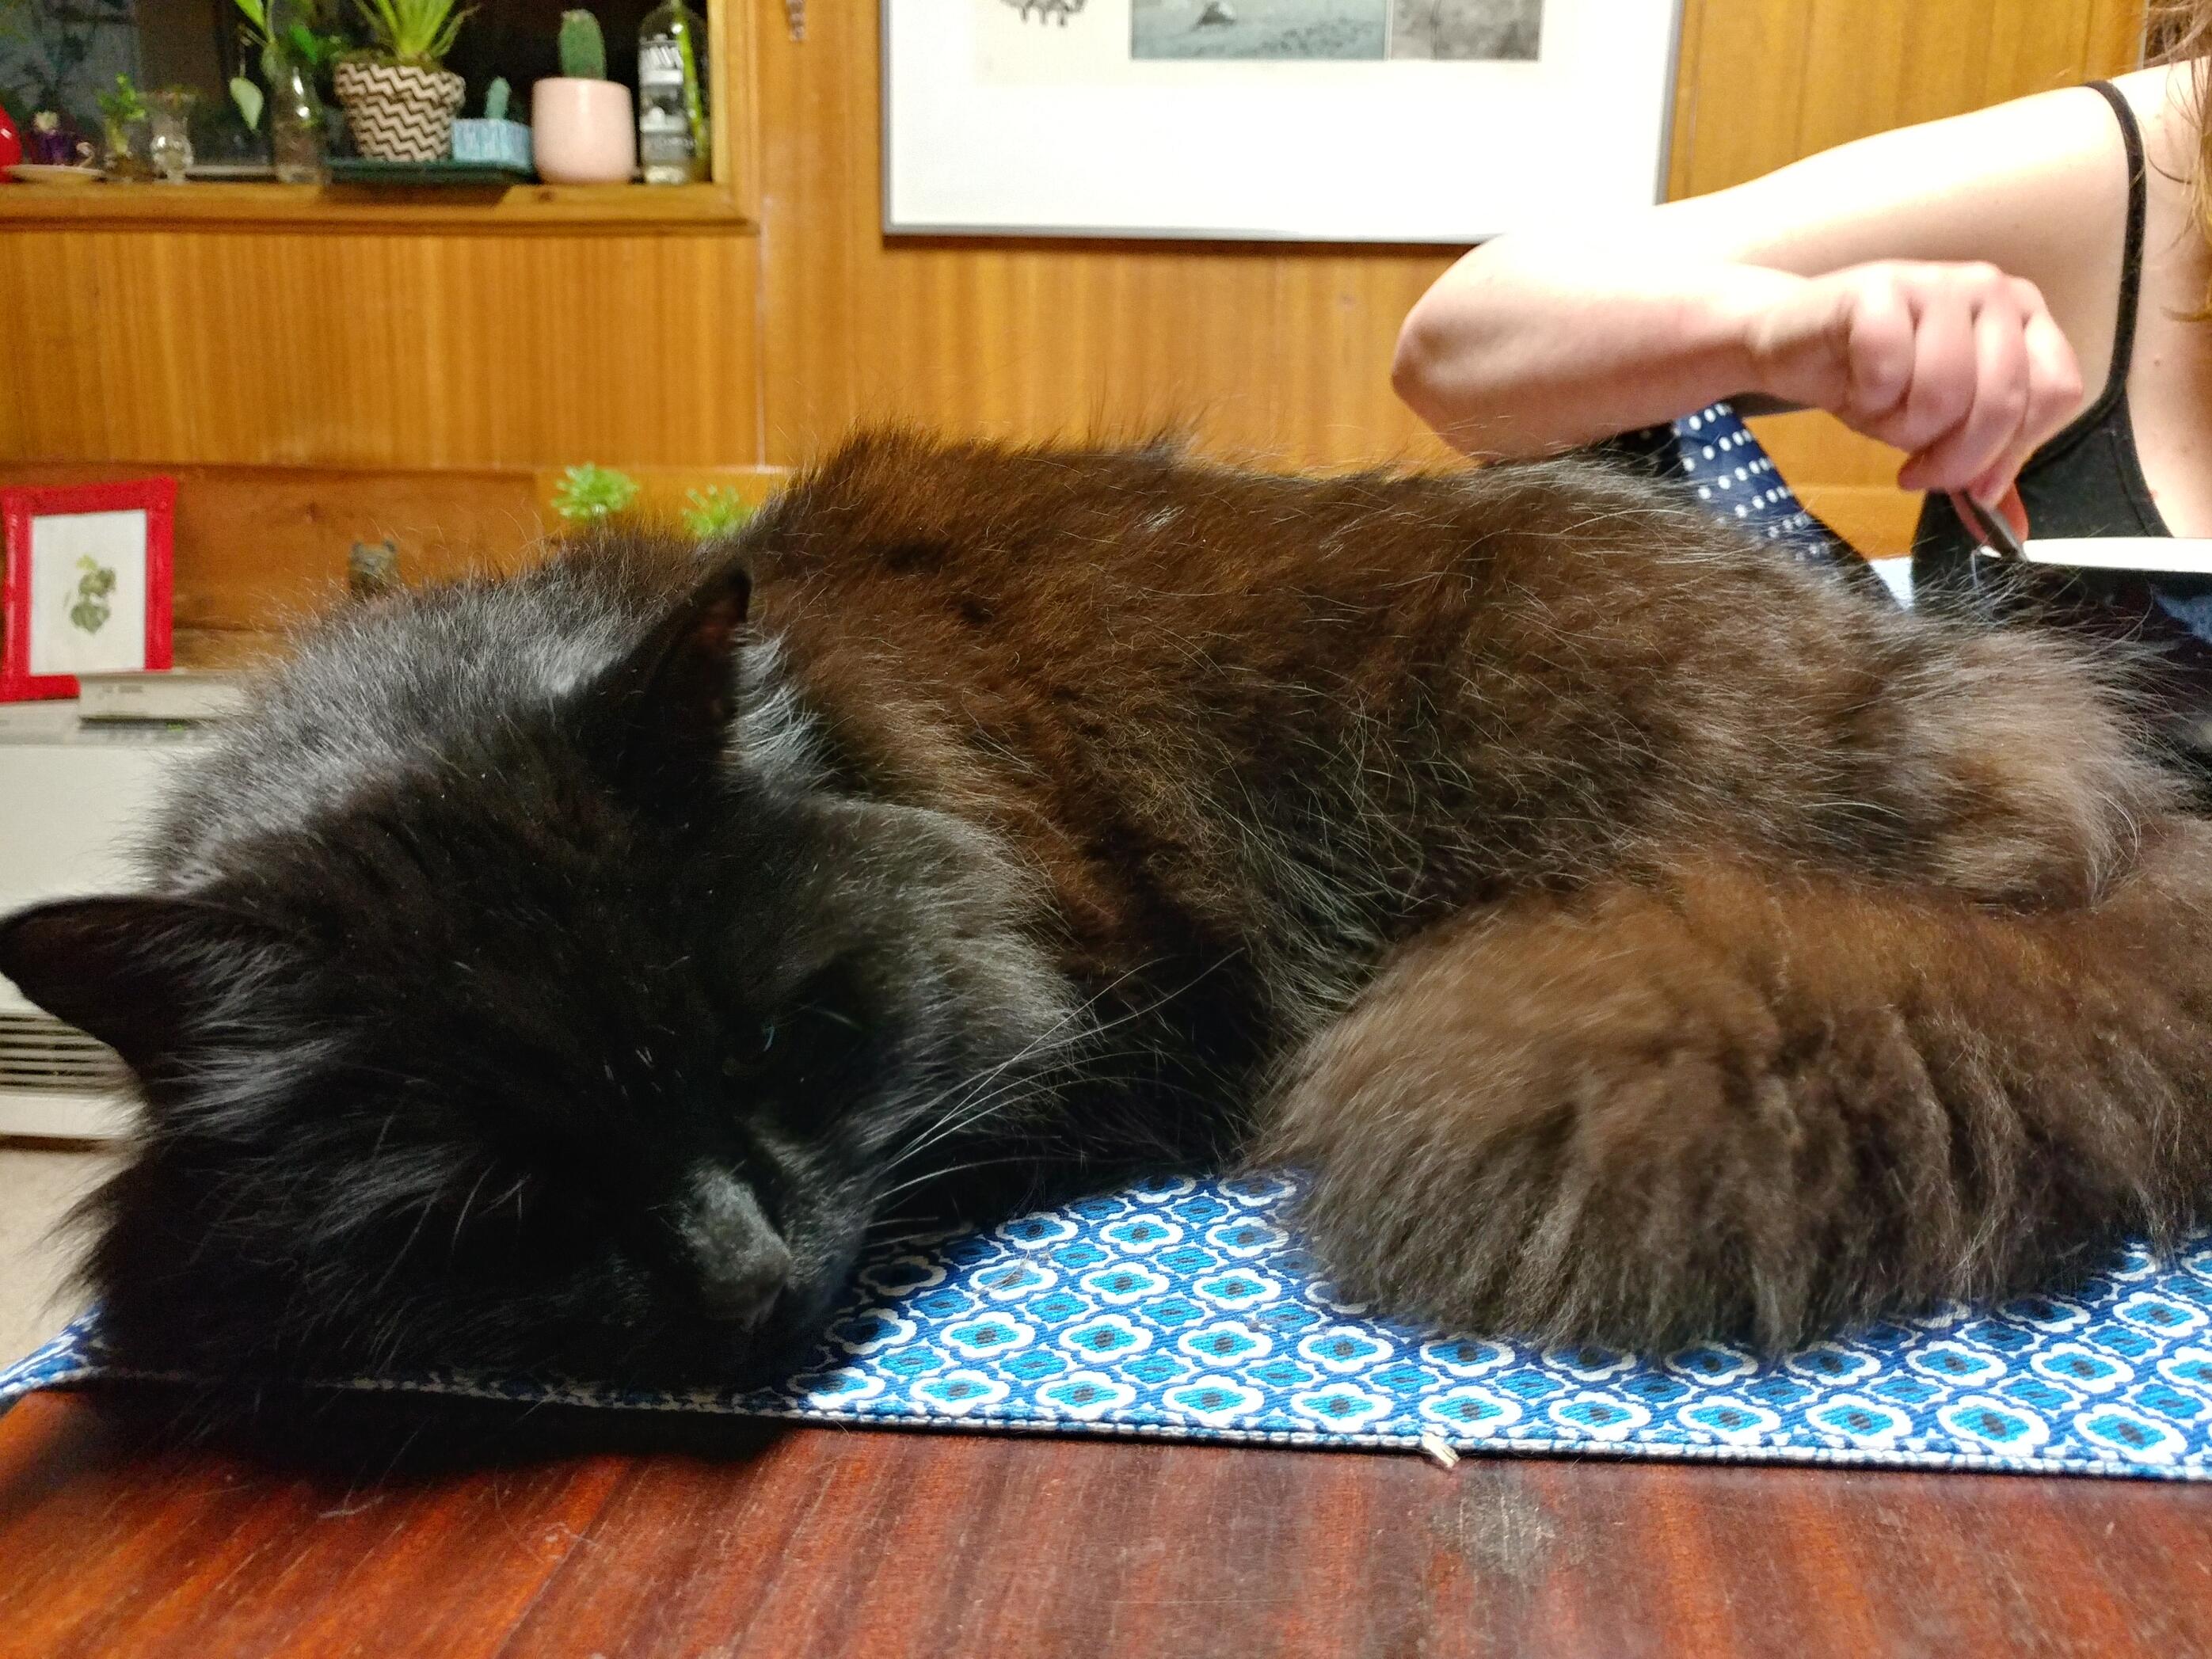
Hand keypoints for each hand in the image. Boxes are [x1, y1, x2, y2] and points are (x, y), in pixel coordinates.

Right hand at [1744, 260, 2083, 521]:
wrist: (1790, 343)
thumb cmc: (1872, 380)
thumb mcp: (1934, 430)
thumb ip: (1978, 469)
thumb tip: (2013, 534)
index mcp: (2024, 318)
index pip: (2055, 394)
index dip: (2011, 453)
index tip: (1969, 487)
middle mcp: (1992, 290)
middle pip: (2004, 400)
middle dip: (1955, 458)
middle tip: (1913, 474)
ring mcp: (1936, 283)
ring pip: (1946, 388)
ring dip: (1903, 426)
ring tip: (1880, 417)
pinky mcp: (1879, 288)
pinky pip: (1889, 366)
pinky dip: (1867, 396)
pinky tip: (1853, 388)